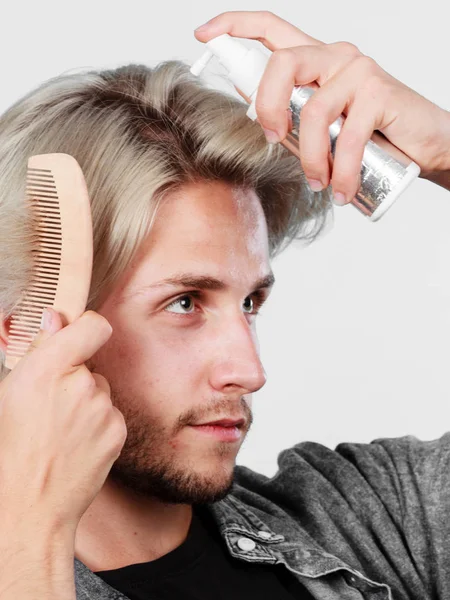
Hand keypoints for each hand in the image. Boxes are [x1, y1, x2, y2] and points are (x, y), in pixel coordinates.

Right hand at [0, 309, 126, 540]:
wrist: (30, 504)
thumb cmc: (12, 449)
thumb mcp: (12, 391)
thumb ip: (40, 349)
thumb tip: (56, 318)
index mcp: (48, 369)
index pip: (93, 325)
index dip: (86, 328)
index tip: (79, 336)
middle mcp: (81, 385)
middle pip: (92, 364)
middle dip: (77, 377)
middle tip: (53, 406)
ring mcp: (103, 409)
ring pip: (101, 391)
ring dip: (87, 403)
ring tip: (62, 431)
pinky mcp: (118, 430)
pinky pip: (110, 414)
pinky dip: (98, 424)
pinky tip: (77, 443)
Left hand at [195, 11, 449, 202]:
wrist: (424, 146)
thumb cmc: (370, 137)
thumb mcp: (323, 126)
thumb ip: (291, 115)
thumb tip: (250, 109)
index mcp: (316, 61)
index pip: (271, 28)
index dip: (234, 25)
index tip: (203, 35)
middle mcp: (336, 57)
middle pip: (281, 64)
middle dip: (265, 108)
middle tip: (273, 142)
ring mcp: (359, 71)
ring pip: (313, 112)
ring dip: (309, 159)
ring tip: (319, 184)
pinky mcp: (379, 93)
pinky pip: (346, 138)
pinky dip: (339, 172)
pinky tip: (340, 191)